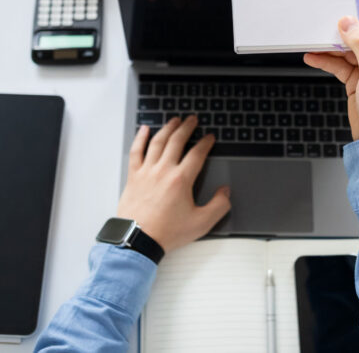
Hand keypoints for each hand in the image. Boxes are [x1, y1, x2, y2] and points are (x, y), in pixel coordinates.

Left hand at [117, 115, 230, 251]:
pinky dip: (140, 138)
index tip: (210, 138)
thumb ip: (218, 206)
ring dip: (167, 128)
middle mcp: (163, 170)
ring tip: (174, 120)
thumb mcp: (200, 223)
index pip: (197, 154)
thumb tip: (225, 192)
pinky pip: (136, 151)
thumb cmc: (166, 232)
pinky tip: (144, 130)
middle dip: (187, 127)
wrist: (138, 240)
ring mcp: (147, 171)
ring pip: (158, 142)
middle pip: (177, 141)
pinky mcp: (134, 176)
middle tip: (192, 119)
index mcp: (181, 180)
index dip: (205, 143)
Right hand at [303, 18, 358, 140]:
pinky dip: (327, 62)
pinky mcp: (357, 83)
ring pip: (349, 53)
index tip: (350, 11)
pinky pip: (340, 67)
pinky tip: (313, 57)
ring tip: (315, 41)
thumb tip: (349, 23)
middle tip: (327, 24)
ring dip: (332, 48)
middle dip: (345, 34)